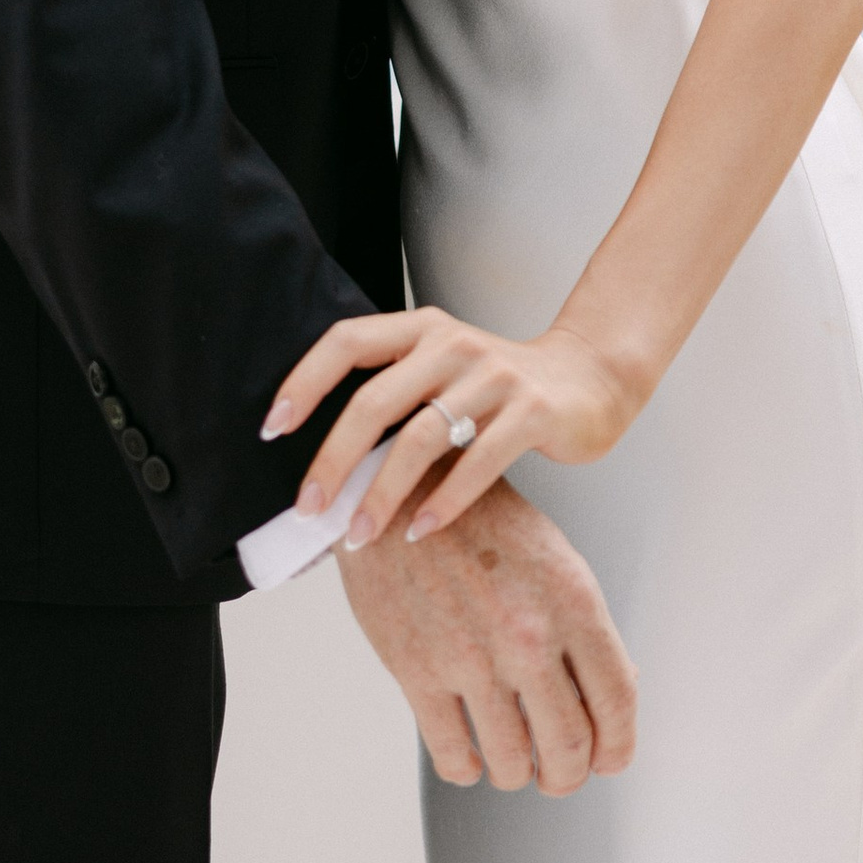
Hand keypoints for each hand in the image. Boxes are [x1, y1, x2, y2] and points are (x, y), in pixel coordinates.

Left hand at [266, 303, 641, 547]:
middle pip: (375, 400)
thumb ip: (394, 395)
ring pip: (422, 437)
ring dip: (384, 492)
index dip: (305, 381)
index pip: (347, 341)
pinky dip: (445, 502)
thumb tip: (323, 460)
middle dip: (335, 458)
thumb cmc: (500, 384)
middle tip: (311, 507)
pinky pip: (479, 462)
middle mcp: (452, 344)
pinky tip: (421, 532)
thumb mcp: (442, 370)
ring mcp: (495, 376)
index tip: (272, 430)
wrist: (590, 376)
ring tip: (359, 535)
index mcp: (422, 328)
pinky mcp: (532, 411)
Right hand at [334, 478, 635, 792]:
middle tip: (557, 774)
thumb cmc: (482, 523)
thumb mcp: (554, 559)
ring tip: (512, 758)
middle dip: (567, 775)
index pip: (618, 703)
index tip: (607, 761)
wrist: (401, 487)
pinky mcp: (417, 671)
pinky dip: (466, 768)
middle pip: (570, 748)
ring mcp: (471, 657)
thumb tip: (616, 694)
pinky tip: (468, 752)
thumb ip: (585, 627)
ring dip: (517, 772)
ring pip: (513, 763)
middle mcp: (528, 635)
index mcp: (572, 601)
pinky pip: (453, 756)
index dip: (618, 748)